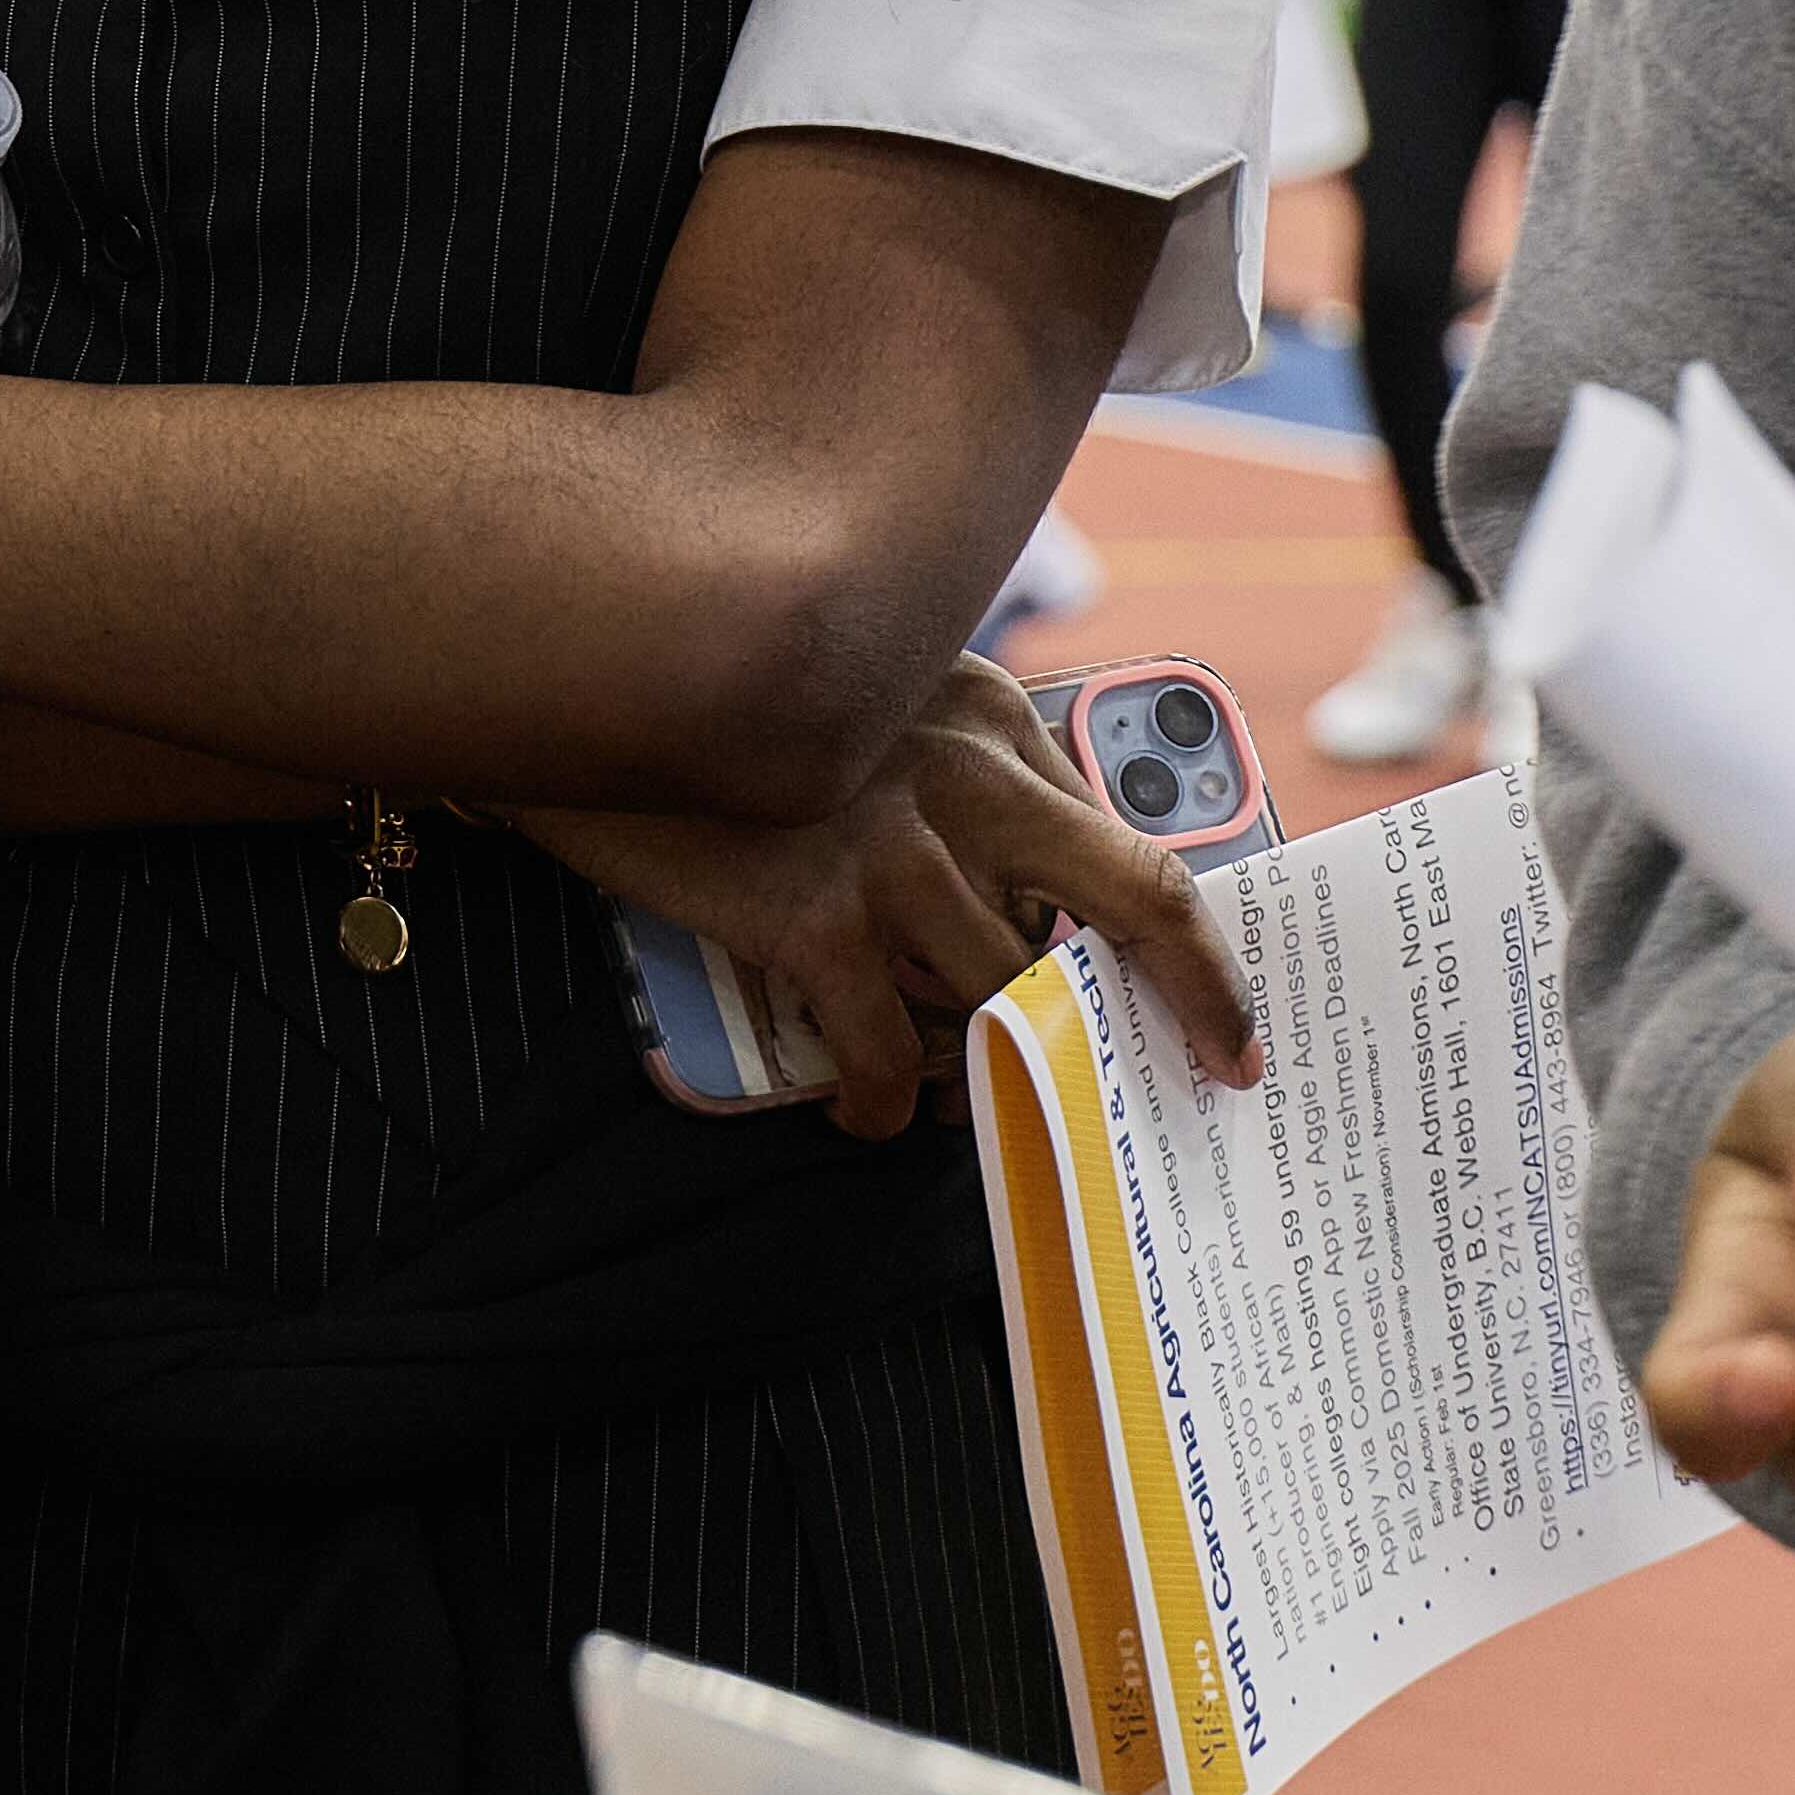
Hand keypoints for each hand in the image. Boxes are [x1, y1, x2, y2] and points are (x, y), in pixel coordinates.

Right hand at [528, 661, 1252, 1143]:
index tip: (1222, 1004)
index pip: (1125, 841)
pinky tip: (862, 1115)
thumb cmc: (712, 698)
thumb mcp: (866, 704)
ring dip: (982, 1066)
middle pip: (1127, 902)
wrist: (573, 680)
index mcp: (988, 718)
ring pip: (993, 997)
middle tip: (1208, 1068)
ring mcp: (892, 847)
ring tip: (947, 1096)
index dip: (1185, 941)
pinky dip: (877, 1101)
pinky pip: (878, 1048)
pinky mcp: (810, 911)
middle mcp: (964, 776)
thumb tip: (1017, 905)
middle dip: (1191, 995)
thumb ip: (953, 776)